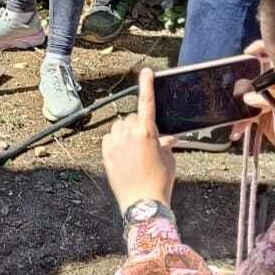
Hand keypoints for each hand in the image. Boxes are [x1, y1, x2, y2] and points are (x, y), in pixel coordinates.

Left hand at [102, 69, 176, 214]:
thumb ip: (165, 143)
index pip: (147, 102)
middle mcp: (128, 134)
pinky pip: (109, 139)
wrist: (142, 203)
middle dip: (140, 126)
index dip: (146, 85)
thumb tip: (166, 139)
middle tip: (147, 144)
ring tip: (134, 152)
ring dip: (126, 133)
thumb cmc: (160, 181)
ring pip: (120, 128)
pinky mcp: (105, 154)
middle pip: (133, 118)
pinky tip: (123, 155)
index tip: (146, 71)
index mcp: (147, 132)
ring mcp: (115, 144)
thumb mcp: (169, 159)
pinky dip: (116, 142)